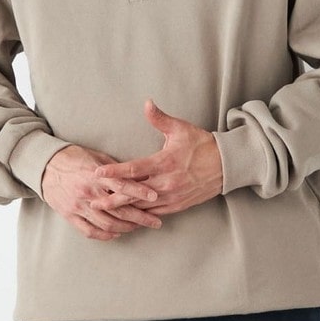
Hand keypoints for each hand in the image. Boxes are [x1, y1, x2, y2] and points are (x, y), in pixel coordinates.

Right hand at [41, 144, 162, 240]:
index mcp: (95, 176)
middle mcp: (88, 193)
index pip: (122, 186)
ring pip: (107, 224)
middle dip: (141, 218)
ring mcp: (78, 206)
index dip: (139, 193)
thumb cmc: (73, 158)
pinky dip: (106, 235)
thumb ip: (114, 169)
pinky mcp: (70, 215)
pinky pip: (90, 231)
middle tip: (156, 222)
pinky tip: (117, 233)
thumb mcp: (96, 157)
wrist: (45, 166)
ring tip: (138, 227)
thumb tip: (137, 175)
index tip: (155, 197)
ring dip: (126, 228)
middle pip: (119, 211)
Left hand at [91, 99, 223, 214]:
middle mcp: (167, 182)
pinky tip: (128, 218)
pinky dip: (141, 215)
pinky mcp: (179, 205)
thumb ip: (160, 118)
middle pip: (133, 194)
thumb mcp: (181, 128)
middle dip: (112, 199)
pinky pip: (155, 212)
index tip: (97, 173)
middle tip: (92, 202)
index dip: (114, 172)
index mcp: (165, 162)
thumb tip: (147, 103)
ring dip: (124, 209)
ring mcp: (173, 196)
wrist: (227, 165)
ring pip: (143, 206)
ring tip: (105, 212)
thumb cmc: (202, 144)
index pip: (133, 169)